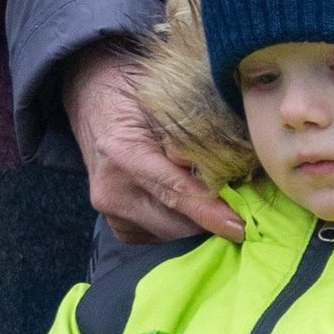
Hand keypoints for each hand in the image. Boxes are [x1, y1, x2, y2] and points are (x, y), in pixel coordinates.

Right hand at [66, 43, 244, 246]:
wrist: (93, 101)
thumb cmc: (136, 96)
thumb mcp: (164, 106)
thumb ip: (189, 138)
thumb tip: (223, 172)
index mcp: (124, 154)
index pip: (175, 191)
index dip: (210, 212)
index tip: (239, 227)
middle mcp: (113, 188)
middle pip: (175, 223)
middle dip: (210, 220)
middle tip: (241, 210)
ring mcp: (110, 209)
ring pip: (169, 234)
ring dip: (195, 224)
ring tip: (214, 203)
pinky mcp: (114, 223)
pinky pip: (157, 236)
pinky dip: (177, 226)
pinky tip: (185, 206)